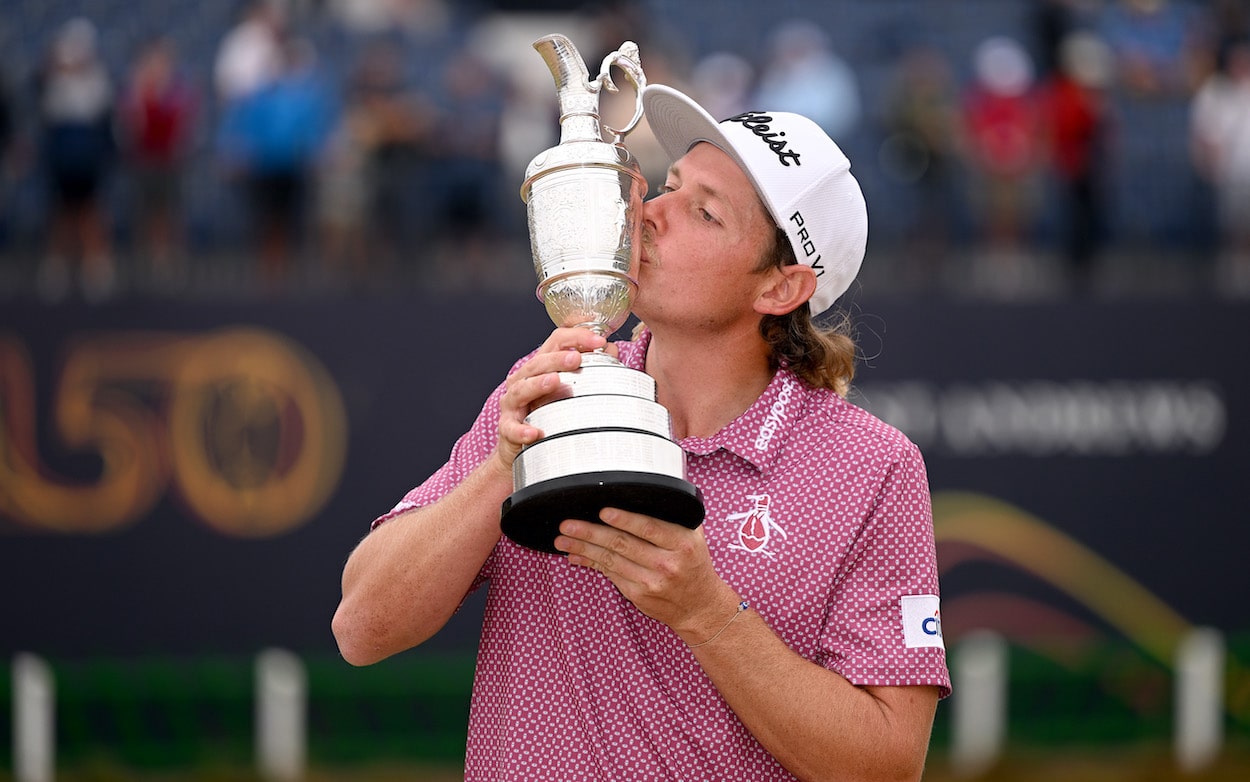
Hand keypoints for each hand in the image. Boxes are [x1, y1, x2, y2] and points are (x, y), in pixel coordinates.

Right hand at [492, 328, 608, 473]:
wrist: (519, 445)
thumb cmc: (544, 412)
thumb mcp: (566, 387)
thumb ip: (588, 367)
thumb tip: (611, 349)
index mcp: (539, 367)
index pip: (555, 342)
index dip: (576, 338)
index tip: (599, 341)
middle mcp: (522, 381)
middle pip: (537, 363)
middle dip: (557, 359)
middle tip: (576, 358)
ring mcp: (512, 404)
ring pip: (521, 389)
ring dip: (537, 384)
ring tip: (554, 381)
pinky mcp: (507, 427)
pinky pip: (512, 428)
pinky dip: (522, 430)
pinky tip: (535, 432)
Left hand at [554, 508, 736, 642]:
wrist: (700, 606)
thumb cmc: (694, 564)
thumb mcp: (694, 537)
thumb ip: (674, 516)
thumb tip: (643, 491)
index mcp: (682, 543)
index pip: (649, 528)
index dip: (625, 519)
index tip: (603, 511)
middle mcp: (667, 563)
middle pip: (623, 544)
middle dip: (591, 533)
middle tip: (568, 524)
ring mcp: (651, 581)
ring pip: (610, 560)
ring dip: (583, 549)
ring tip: (563, 539)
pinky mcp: (638, 595)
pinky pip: (609, 574)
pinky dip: (590, 563)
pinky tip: (575, 556)